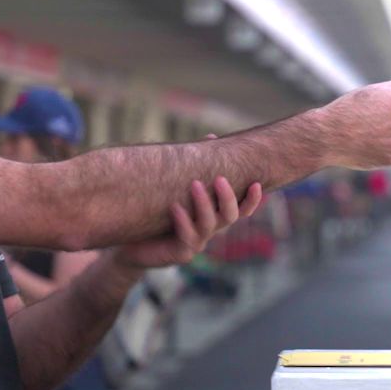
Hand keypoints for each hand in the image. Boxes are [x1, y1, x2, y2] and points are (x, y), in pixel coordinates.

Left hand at [111, 177, 262, 270]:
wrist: (134, 244)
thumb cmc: (159, 212)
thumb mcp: (178, 187)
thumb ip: (196, 167)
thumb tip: (212, 136)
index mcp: (214, 216)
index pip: (241, 209)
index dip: (252, 200)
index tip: (256, 183)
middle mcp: (210, 230)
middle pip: (230, 216)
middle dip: (227, 197)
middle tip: (219, 178)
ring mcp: (197, 243)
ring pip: (209, 225)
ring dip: (204, 204)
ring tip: (194, 184)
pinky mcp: (181, 252)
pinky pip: (187, 237)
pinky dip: (183, 221)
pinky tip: (175, 208)